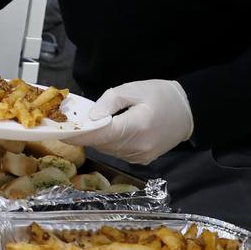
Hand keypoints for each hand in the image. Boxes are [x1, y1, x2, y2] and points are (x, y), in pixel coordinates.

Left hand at [70, 79, 193, 164]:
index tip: (61, 133)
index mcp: (137, 127)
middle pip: (103, 144)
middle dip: (85, 135)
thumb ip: (109, 102)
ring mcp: (141, 156)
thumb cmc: (161, 95)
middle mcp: (139, 147)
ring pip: (109, 150)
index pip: (102, 135)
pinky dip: (108, 143)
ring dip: (96, 139)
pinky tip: (105, 131)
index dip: (80, 135)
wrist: (189, 111)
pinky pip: (118, 152)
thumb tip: (91, 117)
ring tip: (86, 126)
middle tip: (69, 125)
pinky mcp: (142, 159)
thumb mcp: (133, 89)